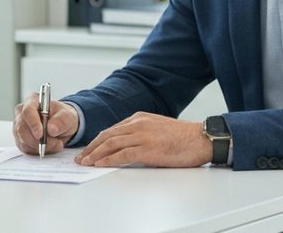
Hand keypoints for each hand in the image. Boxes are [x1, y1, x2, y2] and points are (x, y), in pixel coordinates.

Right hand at [12, 92, 77, 155]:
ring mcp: (19, 126)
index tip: (40, 135)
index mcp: (32, 101)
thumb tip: (51, 129)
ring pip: (23, 141)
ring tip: (56, 144)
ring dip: (40, 147)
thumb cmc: (63, 117)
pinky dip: (38, 151)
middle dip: (38, 140)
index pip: (27, 111)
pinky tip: (49, 147)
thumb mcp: (68, 116)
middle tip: (55, 143)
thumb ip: (61, 121)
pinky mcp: (20, 139)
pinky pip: (25, 149)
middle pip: (22, 129)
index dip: (33, 123)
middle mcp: (22, 113)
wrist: (62, 126)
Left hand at [75, 112, 210, 167]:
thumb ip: (141, 133)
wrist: (201, 138)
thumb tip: (127, 146)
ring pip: (111, 144)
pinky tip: (100, 164)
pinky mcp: (148, 149)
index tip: (89, 149)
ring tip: (85, 162)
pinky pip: (122, 155)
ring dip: (95, 154)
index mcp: (139, 118)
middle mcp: (138, 124)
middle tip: (81, 157)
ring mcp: (142, 135)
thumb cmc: (183, 137)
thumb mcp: (157, 129)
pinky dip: (108, 159)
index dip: (98, 140)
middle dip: (91, 147)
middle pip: (107, 135)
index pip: (112, 129)